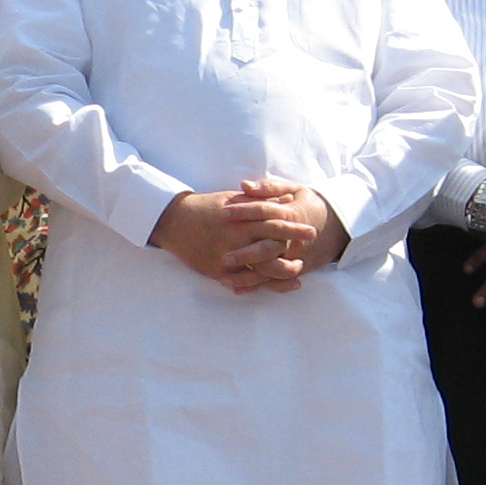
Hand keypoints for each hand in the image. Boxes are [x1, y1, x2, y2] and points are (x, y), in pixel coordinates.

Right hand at [152, 187, 316, 293]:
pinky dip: (259, 284)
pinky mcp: (217, 270)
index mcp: (241, 218)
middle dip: (293, 250)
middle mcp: (235, 237)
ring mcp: (226, 256)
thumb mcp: (235, 199)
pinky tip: (273, 285)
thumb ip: (262, 200)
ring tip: (297, 271)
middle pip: (271, 246)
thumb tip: (288, 199)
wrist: (174, 221)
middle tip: (309, 252)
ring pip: (260, 268)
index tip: (311, 230)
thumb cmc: (207, 207)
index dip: (294, 227)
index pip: (274, 222)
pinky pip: (242, 281)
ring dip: (281, 272)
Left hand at [230, 178, 348, 289]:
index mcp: (290, 215)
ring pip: (270, 270)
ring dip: (248, 276)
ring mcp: (295, 256)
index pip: (264, 212)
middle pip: (267, 247)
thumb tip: (244, 185)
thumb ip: (269, 188)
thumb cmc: (309, 204)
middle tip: (223, 257)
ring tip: (224, 278)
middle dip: (245, 254)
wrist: (338, 224)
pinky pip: (275, 281)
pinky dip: (257, 287)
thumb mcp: (295, 189)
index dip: (243, 211)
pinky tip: (237, 290)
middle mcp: (292, 239)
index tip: (223, 212)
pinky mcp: (296, 268)